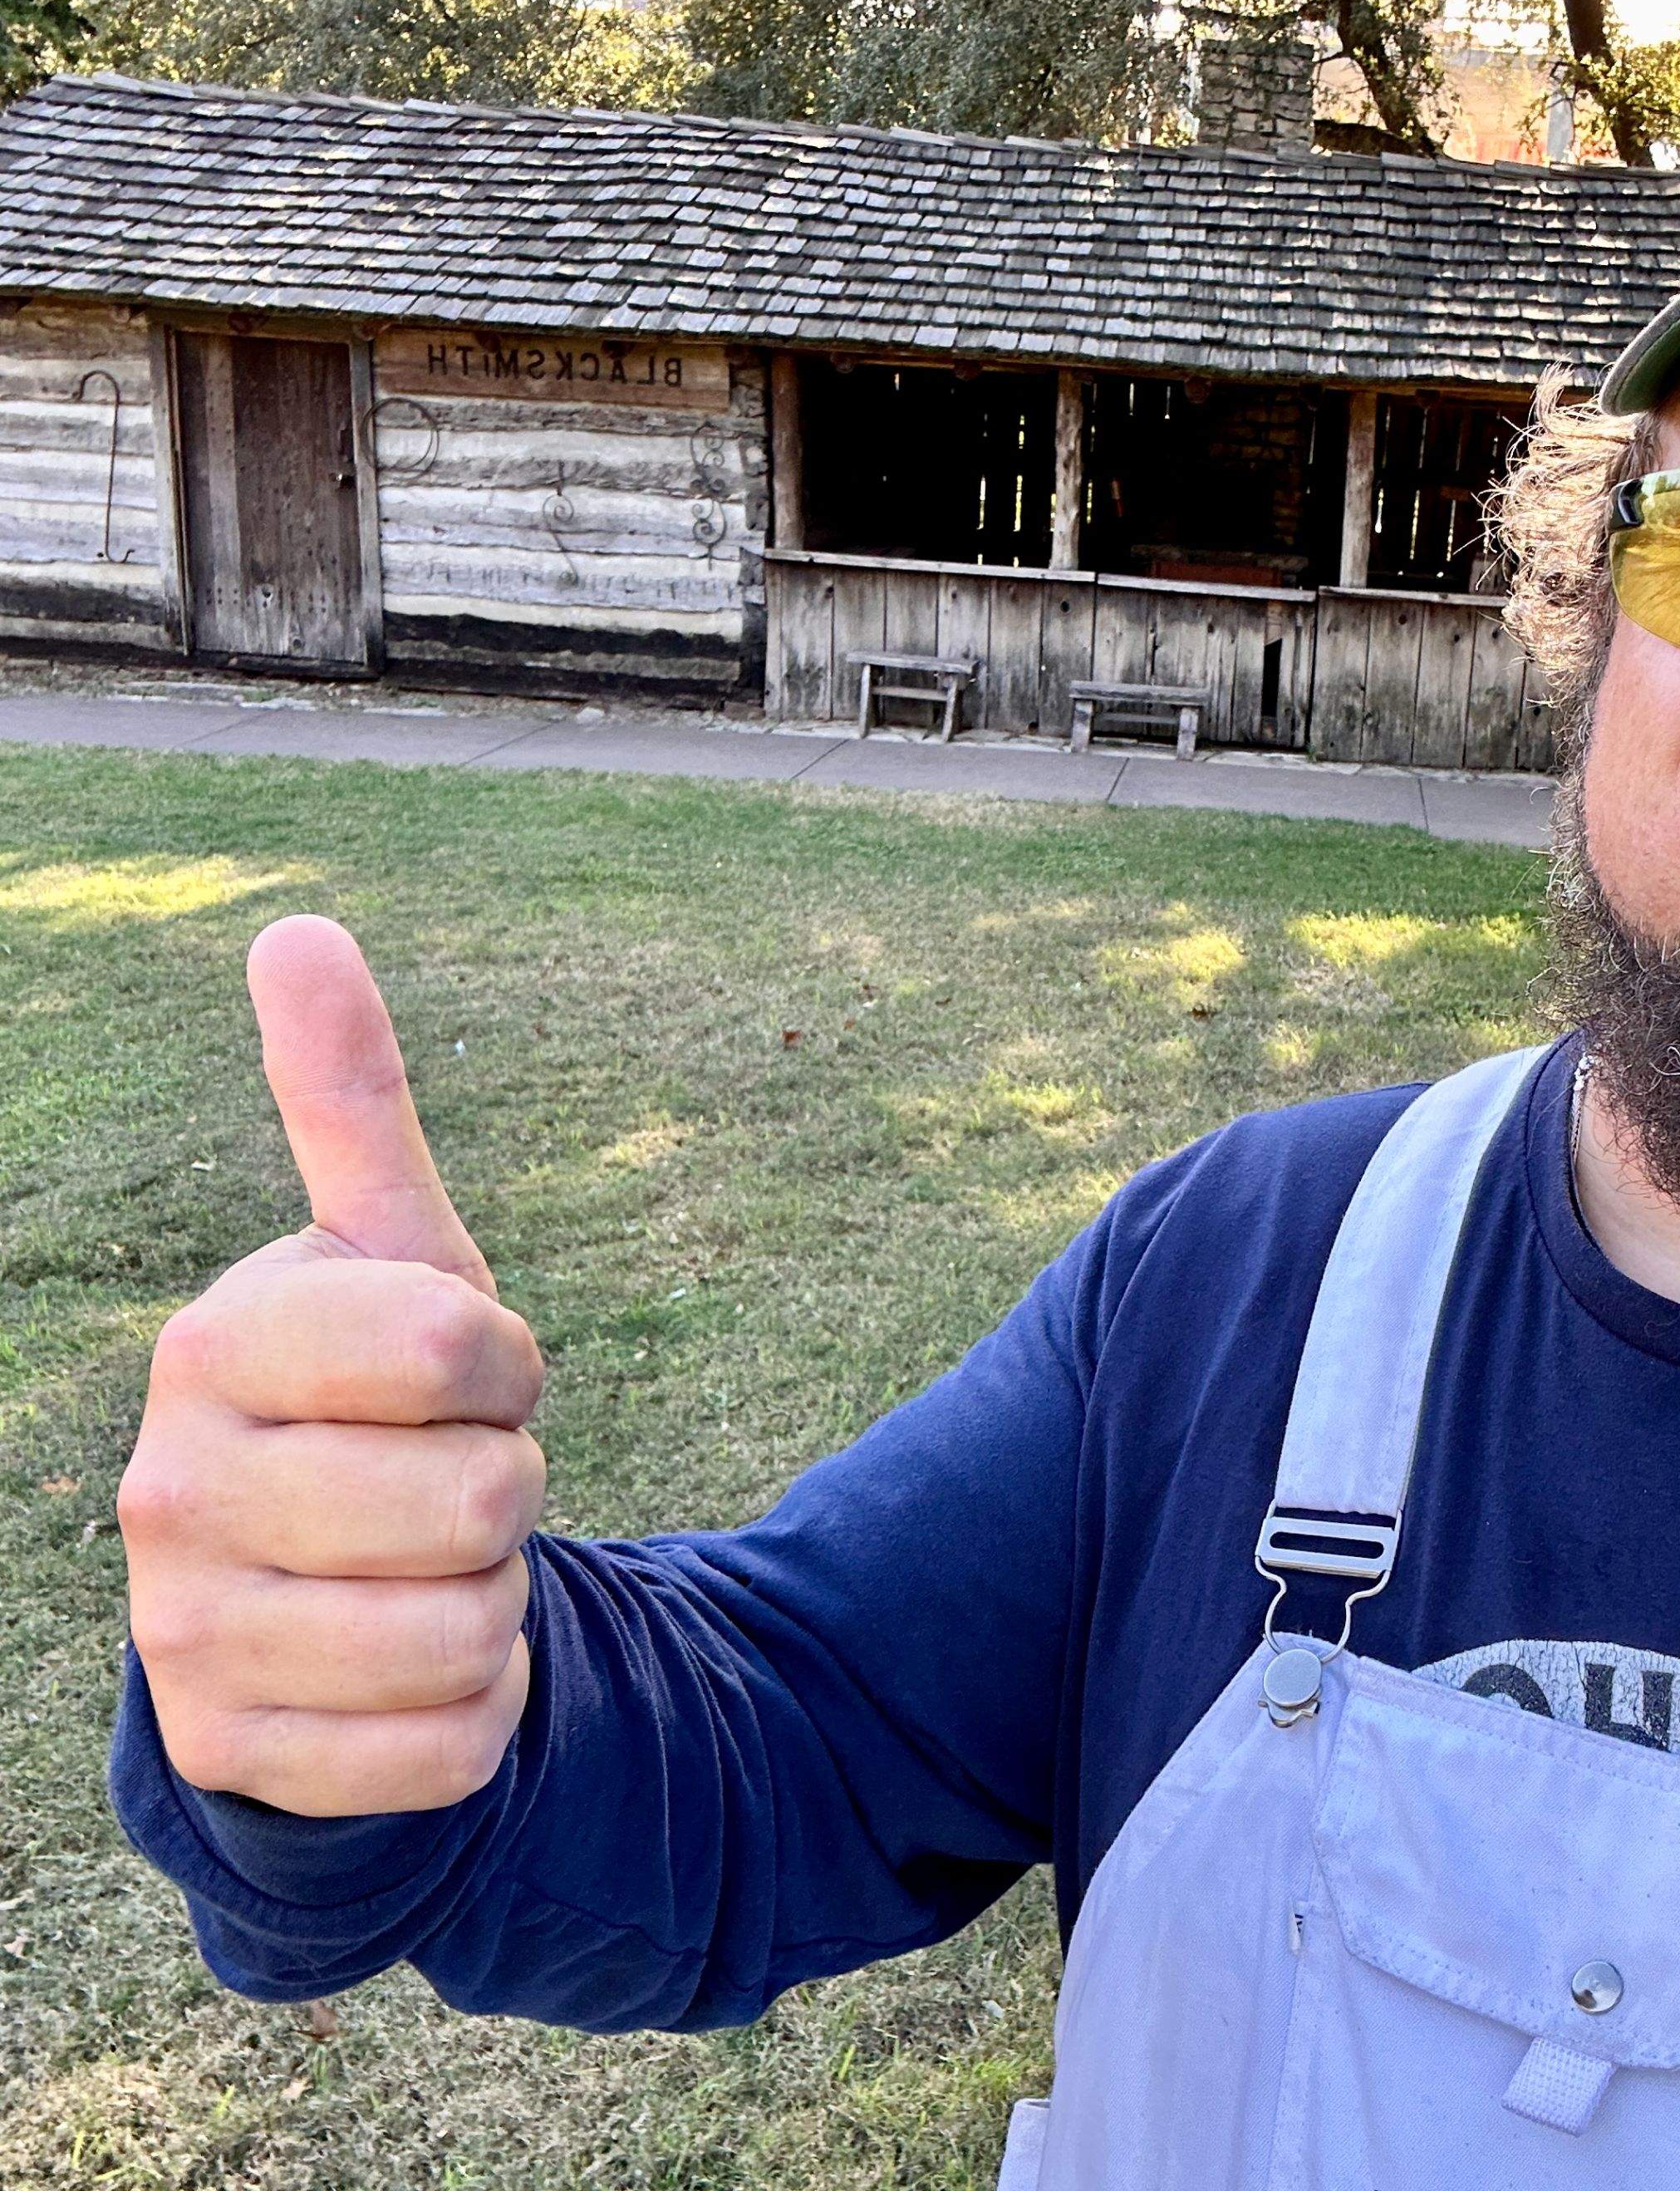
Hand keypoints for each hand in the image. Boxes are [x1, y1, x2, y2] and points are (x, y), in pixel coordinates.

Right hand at [119, 916, 546, 1816]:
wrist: (307, 1590)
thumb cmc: (374, 1399)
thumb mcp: (384, 1253)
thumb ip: (349, 1100)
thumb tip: (298, 926)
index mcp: (216, 1341)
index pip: (459, 1346)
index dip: (507, 1365)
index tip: (465, 1372)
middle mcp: (167, 1488)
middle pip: (480, 1503)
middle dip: (504, 1488)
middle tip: (441, 1482)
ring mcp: (185, 1635)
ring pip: (471, 1629)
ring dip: (494, 1600)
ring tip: (425, 1572)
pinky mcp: (237, 1757)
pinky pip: (453, 1744)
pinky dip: (479, 1710)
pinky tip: (411, 1669)